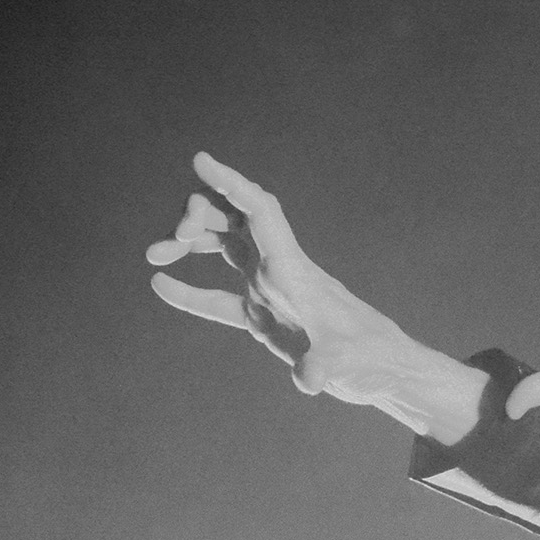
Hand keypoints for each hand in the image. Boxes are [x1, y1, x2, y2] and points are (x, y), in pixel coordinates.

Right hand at [146, 153, 423, 408]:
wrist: (386, 371)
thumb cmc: (371, 359)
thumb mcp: (346, 363)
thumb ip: (322, 367)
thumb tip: (307, 379)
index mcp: (294, 269)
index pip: (260, 211)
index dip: (232, 183)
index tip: (201, 159)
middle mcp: (280, 272)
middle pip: (235, 220)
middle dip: (199, 215)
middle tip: (172, 242)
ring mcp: (271, 293)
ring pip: (224, 248)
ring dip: (190, 244)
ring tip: (154, 256)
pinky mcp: (264, 319)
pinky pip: (219, 298)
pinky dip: (190, 291)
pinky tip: (160, 284)